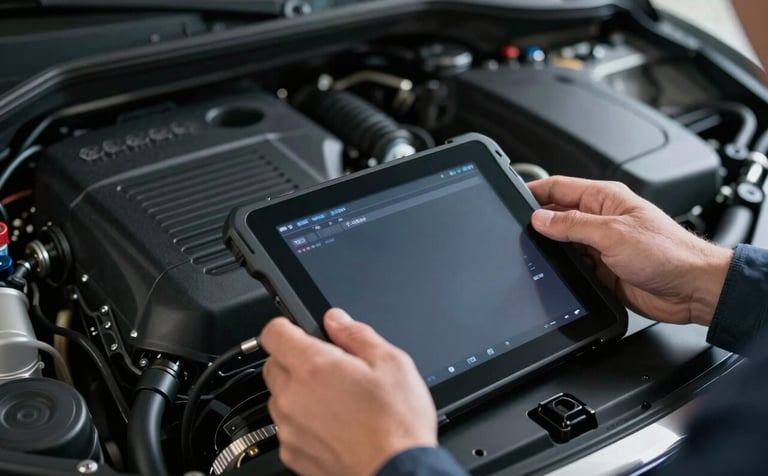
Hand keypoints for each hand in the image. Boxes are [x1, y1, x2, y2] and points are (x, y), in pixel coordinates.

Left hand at [260, 309, 436, 475]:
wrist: (395, 474)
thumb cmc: (396, 426)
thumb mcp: (391, 363)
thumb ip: (357, 334)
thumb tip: (337, 320)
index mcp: (313, 367)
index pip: (273, 333)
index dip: (287, 326)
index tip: (300, 331)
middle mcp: (292, 397)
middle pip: (274, 365)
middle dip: (296, 360)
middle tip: (330, 369)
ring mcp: (289, 429)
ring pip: (280, 398)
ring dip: (299, 393)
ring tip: (338, 401)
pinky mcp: (292, 454)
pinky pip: (288, 428)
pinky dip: (304, 423)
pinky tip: (335, 426)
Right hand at [528, 176, 733, 325]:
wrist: (692, 289)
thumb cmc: (669, 253)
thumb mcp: (613, 233)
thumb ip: (572, 225)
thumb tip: (540, 219)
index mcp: (605, 198)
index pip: (559, 187)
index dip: (533, 191)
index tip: (510, 197)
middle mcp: (600, 220)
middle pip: (557, 217)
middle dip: (537, 224)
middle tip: (516, 232)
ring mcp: (600, 246)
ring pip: (562, 245)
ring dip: (551, 250)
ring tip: (534, 254)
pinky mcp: (601, 270)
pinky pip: (572, 268)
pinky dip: (562, 271)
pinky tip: (553, 274)